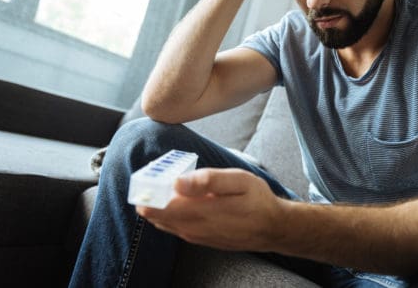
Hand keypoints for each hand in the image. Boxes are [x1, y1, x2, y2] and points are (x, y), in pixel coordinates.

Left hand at [136, 168, 285, 251]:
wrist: (272, 228)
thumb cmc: (257, 200)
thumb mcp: (240, 181)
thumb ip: (209, 180)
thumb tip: (178, 182)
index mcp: (204, 211)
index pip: (162, 206)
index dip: (148, 193)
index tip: (145, 178)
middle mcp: (196, 228)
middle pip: (159, 216)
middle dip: (150, 198)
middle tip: (150, 179)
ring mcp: (197, 237)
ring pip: (164, 224)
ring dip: (157, 207)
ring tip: (160, 187)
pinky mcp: (200, 240)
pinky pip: (175, 229)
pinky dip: (167, 215)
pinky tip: (173, 202)